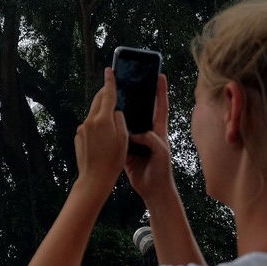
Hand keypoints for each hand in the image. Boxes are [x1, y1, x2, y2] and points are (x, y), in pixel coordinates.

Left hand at [73, 68, 129, 191]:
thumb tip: (114, 111)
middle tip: (111, 88)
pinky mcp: (78, 137)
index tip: (109, 70)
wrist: (94, 178)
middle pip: (98, 101)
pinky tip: (103, 139)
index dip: (109, 81)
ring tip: (112, 123)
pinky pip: (89, 127)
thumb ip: (119, 120)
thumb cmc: (113, 160)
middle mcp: (89, 121)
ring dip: (102, 113)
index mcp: (103, 119)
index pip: (107, 94)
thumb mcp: (123, 139)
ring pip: (94, 115)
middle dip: (104, 94)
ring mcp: (82, 129)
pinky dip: (97, 127)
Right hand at [123, 74, 173, 199]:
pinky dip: (113, 129)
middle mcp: (148, 132)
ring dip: (122, 110)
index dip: (161, 90)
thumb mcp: (161, 153)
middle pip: (142, 109)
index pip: (161, 106)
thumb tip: (134, 132)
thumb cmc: (162, 171)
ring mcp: (137, 140)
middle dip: (138, 95)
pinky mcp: (126, 149)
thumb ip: (151, 140)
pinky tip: (105, 120)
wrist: (153, 190)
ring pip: (128, 121)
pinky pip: (119, 136)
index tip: (160, 75)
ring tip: (113, 96)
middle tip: (130, 80)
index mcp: (159, 130)